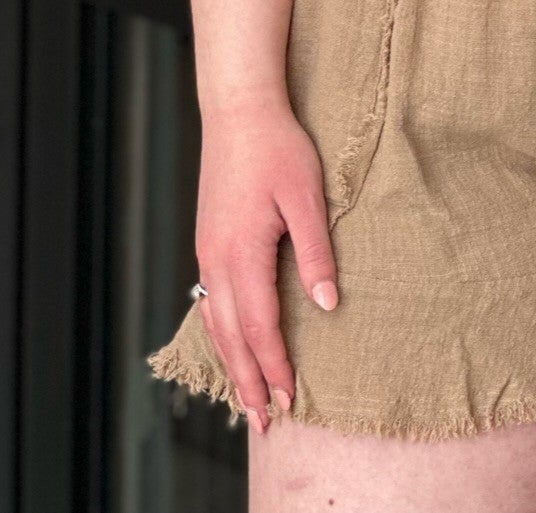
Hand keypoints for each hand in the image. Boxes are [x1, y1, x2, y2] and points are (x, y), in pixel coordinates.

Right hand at [192, 97, 339, 431]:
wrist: (238, 111)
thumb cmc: (278, 148)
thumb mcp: (307, 196)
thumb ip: (316, 252)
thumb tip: (328, 306)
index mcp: (242, 254)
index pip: (260, 328)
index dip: (276, 367)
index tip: (291, 400)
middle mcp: (217, 261)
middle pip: (231, 338)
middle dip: (249, 382)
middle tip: (264, 424)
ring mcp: (207, 252)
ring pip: (216, 324)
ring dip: (232, 363)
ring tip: (245, 398)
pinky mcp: (208, 242)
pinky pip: (209, 301)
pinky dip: (219, 333)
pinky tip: (228, 342)